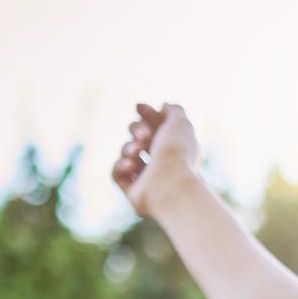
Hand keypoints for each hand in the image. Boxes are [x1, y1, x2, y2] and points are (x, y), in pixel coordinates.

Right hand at [112, 101, 199, 218]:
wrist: (171, 184)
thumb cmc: (178, 153)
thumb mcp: (180, 123)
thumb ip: (174, 111)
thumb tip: (163, 106)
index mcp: (175, 148)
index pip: (156, 127)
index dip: (147, 114)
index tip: (140, 107)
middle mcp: (163, 163)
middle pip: (138, 137)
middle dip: (136, 130)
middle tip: (144, 135)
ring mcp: (147, 178)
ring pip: (126, 153)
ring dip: (128, 147)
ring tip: (137, 151)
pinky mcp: (133, 192)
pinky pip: (116, 173)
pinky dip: (121, 165)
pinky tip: (131, 165)